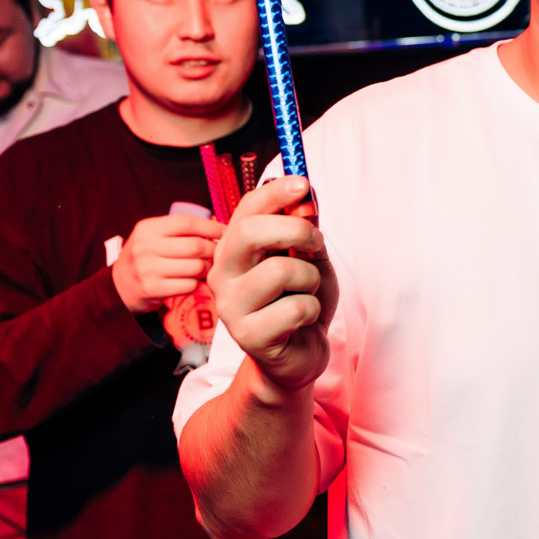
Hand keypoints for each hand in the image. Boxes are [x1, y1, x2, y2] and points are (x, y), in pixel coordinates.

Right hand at [111, 212, 227, 313]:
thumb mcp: (152, 237)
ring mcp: (148, 269)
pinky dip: (196, 284)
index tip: (225, 232)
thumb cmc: (144, 259)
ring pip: (196, 267)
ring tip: (206, 269)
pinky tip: (193, 282)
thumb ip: (178, 231)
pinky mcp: (152, 289)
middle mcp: (146, 247)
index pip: (187, 223)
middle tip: (219, 255)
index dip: (211, 227)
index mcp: (148, 228)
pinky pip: (189, 285)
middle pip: (195, 246)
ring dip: (207, 269)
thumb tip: (217, 229)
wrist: (118, 287)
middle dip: (213, 251)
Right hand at [209, 175, 336, 398]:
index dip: (275, 193)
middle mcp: (222, 274)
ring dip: (310, 279)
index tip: (303, 184)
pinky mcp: (248, 336)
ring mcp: (230, 306)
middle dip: (296, 230)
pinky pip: (296, 307)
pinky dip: (312, 310)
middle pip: (250, 232)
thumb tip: (304, 196)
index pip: (246, 209)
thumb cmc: (300, 300)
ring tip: (307, 293)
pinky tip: (302, 320)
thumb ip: (305, 228)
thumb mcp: (309, 258)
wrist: (300, 354)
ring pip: (281, 270)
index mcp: (233, 250)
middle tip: (317, 245)